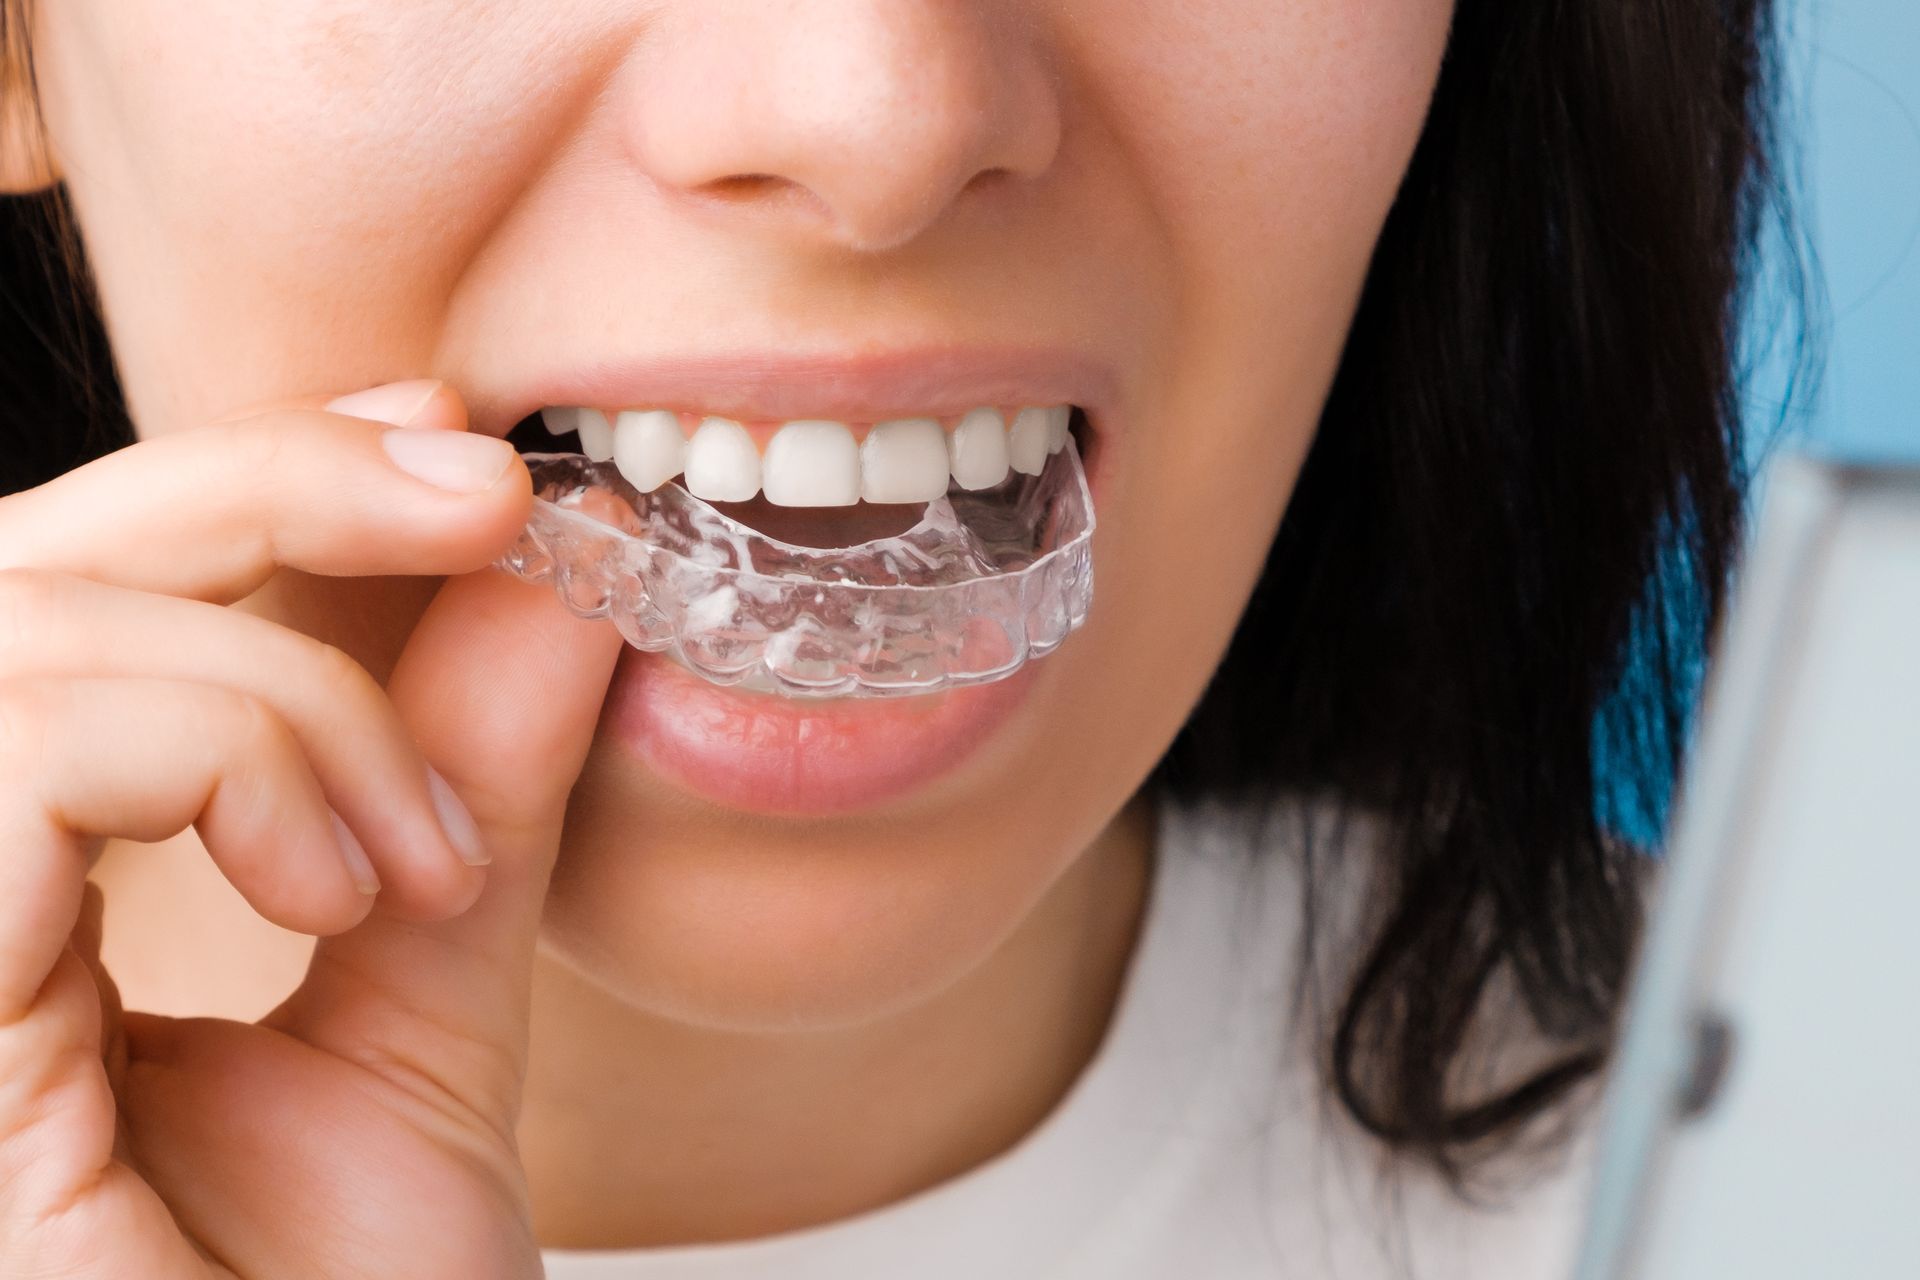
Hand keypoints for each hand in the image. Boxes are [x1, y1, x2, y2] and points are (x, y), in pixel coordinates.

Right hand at [0, 383, 623, 1278]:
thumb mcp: (423, 1016)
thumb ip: (466, 803)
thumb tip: (550, 586)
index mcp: (7, 903)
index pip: (71, 597)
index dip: (247, 473)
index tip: (452, 447)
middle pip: (16, 559)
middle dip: (265, 479)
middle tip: (491, 501)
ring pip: (12, 624)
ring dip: (274, 686)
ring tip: (405, 857)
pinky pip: (5, 748)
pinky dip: (209, 753)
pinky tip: (331, 888)